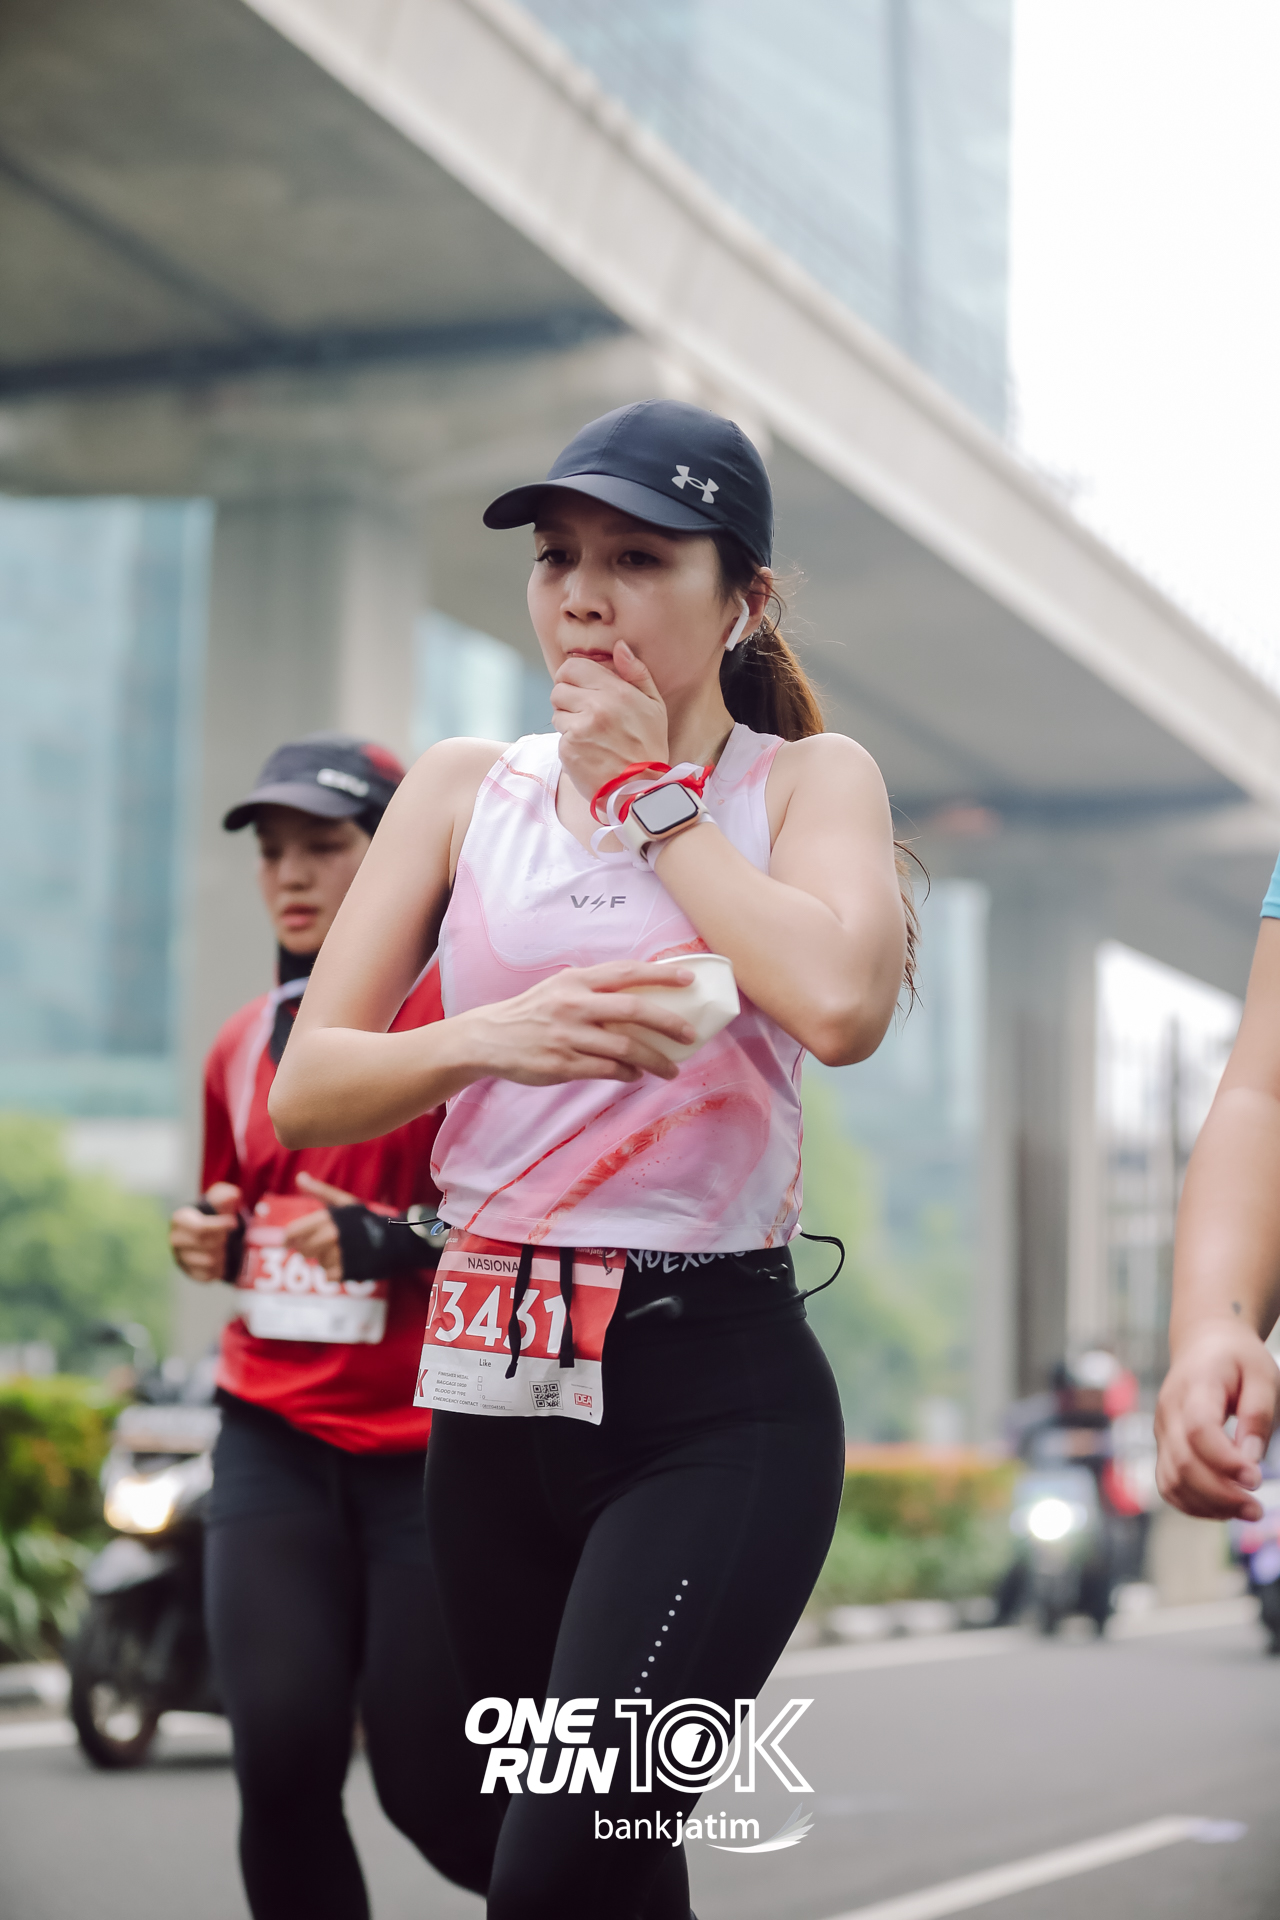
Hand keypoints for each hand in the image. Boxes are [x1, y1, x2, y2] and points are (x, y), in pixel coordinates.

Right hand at [169, 1182, 241, 1282]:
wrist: (212, 1231)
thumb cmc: (215, 1213)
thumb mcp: (219, 1199)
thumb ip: (225, 1196)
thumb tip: (233, 1196)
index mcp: (180, 1219)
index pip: (200, 1228)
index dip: (220, 1226)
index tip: (234, 1223)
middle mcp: (176, 1239)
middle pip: (205, 1245)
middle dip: (222, 1239)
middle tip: (229, 1235)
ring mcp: (180, 1258)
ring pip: (208, 1261)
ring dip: (223, 1253)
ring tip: (226, 1245)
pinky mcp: (189, 1272)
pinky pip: (208, 1274)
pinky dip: (220, 1268)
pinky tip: (223, 1258)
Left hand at [280, 1172, 363, 1286]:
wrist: (396, 1240)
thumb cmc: (366, 1219)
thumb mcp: (344, 1202)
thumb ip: (320, 1190)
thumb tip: (300, 1177)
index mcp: (328, 1217)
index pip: (293, 1232)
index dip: (289, 1238)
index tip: (289, 1240)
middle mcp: (331, 1235)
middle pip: (303, 1251)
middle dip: (308, 1250)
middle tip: (321, 1245)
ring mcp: (339, 1254)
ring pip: (317, 1263)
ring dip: (325, 1260)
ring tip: (342, 1251)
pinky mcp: (347, 1271)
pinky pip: (328, 1276)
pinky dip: (335, 1272)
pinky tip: (347, 1262)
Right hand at [463, 962, 695, 1085]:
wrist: (490, 1038)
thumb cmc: (534, 1011)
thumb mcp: (561, 987)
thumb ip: (596, 989)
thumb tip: (645, 998)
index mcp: (576, 980)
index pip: (627, 972)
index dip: (661, 975)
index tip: (690, 980)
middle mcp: (574, 1004)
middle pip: (633, 1010)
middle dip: (668, 1023)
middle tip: (690, 1035)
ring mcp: (568, 1036)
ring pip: (625, 1048)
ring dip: (654, 1060)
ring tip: (671, 1069)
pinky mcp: (562, 1064)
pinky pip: (607, 1071)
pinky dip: (627, 1074)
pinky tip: (635, 1075)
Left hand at [551, 642, 669, 803]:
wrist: (642, 790)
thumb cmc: (649, 747)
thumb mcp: (654, 705)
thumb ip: (636, 672)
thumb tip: (620, 647)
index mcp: (616, 692)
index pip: (572, 668)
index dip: (572, 676)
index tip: (580, 687)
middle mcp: (596, 707)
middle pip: (558, 689)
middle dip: (568, 699)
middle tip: (585, 714)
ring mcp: (579, 729)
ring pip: (557, 714)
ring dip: (568, 721)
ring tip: (591, 735)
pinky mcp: (568, 750)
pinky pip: (560, 737)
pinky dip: (570, 743)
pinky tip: (589, 751)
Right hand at [1155, 1321, 1278, 1518]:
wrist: (1203, 1343)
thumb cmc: (1237, 1359)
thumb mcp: (1262, 1374)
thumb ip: (1258, 1414)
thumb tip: (1250, 1459)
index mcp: (1195, 1385)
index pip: (1198, 1430)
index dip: (1224, 1461)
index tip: (1256, 1479)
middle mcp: (1169, 1410)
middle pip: (1183, 1462)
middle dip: (1221, 1495)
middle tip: (1257, 1510)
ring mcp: (1162, 1431)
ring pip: (1172, 1480)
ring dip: (1208, 1505)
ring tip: (1245, 1511)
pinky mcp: (1164, 1447)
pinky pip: (1169, 1484)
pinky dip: (1193, 1504)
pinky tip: (1223, 1508)